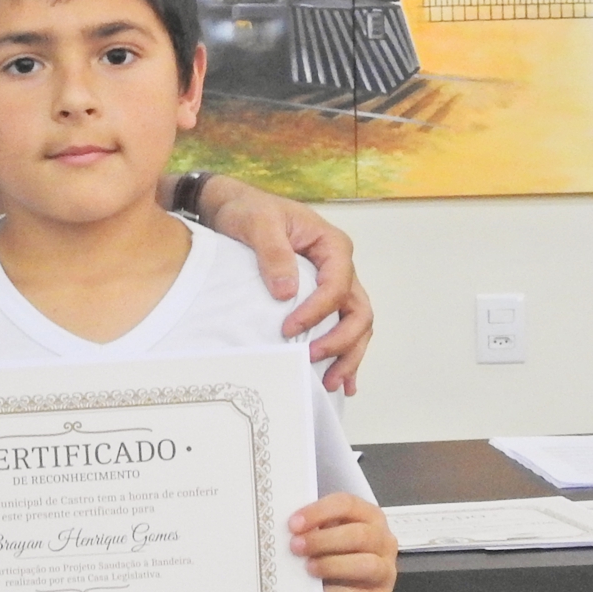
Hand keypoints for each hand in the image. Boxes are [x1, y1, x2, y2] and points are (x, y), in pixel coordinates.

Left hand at [199, 180, 372, 392]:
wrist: (234, 208)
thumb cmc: (248, 210)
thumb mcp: (258, 223)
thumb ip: (274, 254)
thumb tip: (287, 293)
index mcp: (332, 245)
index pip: (337, 286)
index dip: (318, 312)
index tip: (289, 329)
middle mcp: (340, 266)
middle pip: (358, 310)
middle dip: (342, 342)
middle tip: (312, 360)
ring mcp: (333, 282)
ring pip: (356, 324)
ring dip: (348, 355)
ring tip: (332, 383)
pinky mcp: (321, 297)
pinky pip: (341, 326)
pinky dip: (343, 352)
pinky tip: (340, 379)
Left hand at [290, 493, 398, 591]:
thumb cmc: (330, 557)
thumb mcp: (323, 536)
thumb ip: (312, 527)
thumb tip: (291, 527)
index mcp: (369, 517)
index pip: (347, 505)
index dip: (319, 512)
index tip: (294, 524)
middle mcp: (383, 542)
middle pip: (359, 534)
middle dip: (323, 540)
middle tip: (296, 547)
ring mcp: (386, 573)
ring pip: (366, 564)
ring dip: (332, 565)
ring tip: (308, 568)